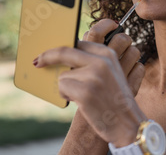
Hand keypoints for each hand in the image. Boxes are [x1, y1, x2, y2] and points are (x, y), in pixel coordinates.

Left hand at [34, 20, 146, 145]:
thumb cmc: (114, 100)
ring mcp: (93, 75)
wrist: (128, 124)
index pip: (77, 42)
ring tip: (82, 96)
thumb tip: (60, 57)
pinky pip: (62, 88)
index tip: (48, 51)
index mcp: (107, 53)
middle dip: (47, 56)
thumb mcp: (110, 74)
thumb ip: (90, 61)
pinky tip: (80, 102)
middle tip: (37, 62)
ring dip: (65, 86)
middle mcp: (101, 61)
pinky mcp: (85, 91)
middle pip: (64, 51)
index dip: (61, 47)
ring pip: (62, 74)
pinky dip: (66, 96)